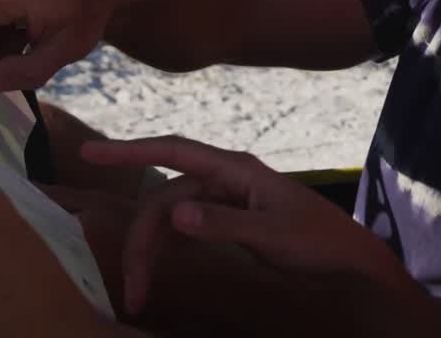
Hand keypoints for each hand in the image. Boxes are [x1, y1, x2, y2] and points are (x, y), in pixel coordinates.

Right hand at [81, 137, 413, 317]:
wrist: (348, 261)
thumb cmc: (319, 243)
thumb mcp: (274, 235)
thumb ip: (226, 224)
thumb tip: (176, 212)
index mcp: (236, 169)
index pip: (175, 151)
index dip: (131, 149)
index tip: (91, 152)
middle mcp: (225, 178)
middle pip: (165, 196)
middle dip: (143, 240)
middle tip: (132, 289)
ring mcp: (225, 198)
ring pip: (171, 215)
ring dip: (151, 250)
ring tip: (139, 292)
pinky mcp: (227, 219)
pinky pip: (184, 227)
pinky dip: (166, 247)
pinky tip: (156, 270)